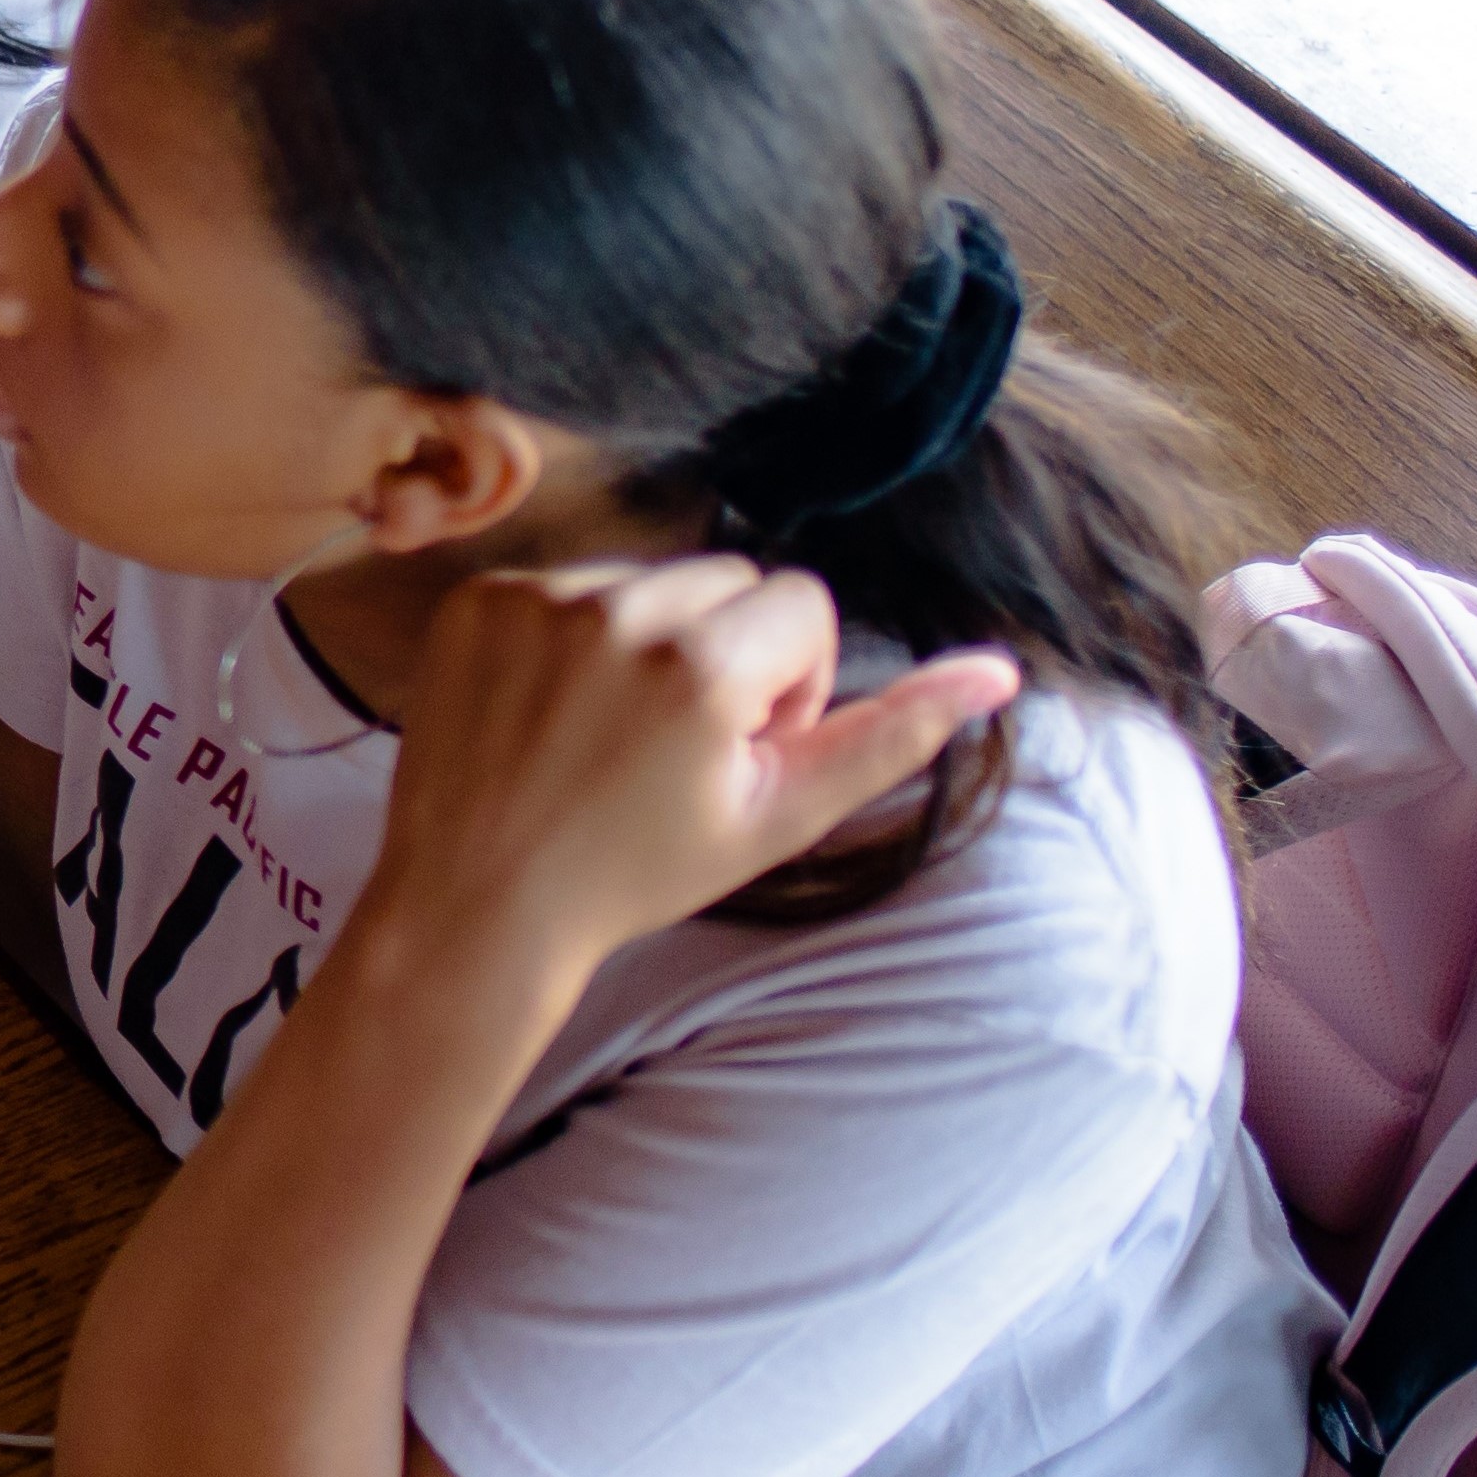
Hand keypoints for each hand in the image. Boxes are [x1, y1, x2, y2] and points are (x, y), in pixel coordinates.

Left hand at [364, 556, 1020, 984]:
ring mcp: (537, 599)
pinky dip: (572, 634)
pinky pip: (567, 583)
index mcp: (703, 664)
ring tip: (612, 731)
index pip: (803, 603)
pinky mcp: (479, 598)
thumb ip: (891, 734)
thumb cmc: (639, 870)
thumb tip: (997, 669)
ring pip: (648, 576)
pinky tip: (553, 713)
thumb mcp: (781, 816)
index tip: (739, 745)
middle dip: (727, 648)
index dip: (789, 680)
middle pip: (728, 577)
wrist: (480, 900)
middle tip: (678, 743)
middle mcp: (618, 611)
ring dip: (650, 636)